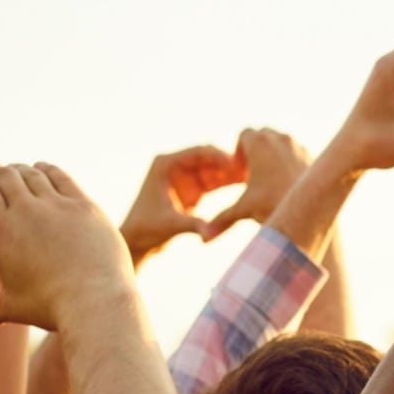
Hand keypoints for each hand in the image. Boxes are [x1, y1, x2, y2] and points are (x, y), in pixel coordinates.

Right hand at [0, 164, 135, 335]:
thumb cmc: (50, 307)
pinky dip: (48, 172)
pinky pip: (61, 176)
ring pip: (32, 173)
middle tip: (1, 188)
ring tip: (21, 181)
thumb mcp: (12, 308)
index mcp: (0, 230)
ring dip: (24, 174)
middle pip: (4, 175)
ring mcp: (58, 205)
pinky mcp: (85, 205)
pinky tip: (45, 173)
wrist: (96, 303)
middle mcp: (26, 211)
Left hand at [121, 145, 244, 258]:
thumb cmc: (146, 229)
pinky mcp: (194, 189)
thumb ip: (193, 224)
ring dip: (232, 173)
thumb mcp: (171, 225)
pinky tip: (247, 186)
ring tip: (254, 177)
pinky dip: (229, 183)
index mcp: (165, 164)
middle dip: (229, 163)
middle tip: (250, 170)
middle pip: (209, 157)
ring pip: (215, 169)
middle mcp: (176, 166)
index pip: (197, 152)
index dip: (218, 156)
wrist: (139, 241)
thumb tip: (210, 233)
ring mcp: (186, 177)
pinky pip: (216, 182)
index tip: (236, 164)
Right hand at [204, 129, 309, 237]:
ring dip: (273, 153)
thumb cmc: (274, 206)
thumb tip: (204, 240)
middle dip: (256, 150)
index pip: (244, 134)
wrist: (311, 210)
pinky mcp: (310, 153)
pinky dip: (289, 159)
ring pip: (280, 140)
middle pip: (262, 134)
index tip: (241, 171)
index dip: (239, 151)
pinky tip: (287, 182)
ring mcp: (297, 143)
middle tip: (254, 174)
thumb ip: (222, 219)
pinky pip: (295, 149)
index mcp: (259, 143)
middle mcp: (279, 137)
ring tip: (270, 179)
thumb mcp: (244, 209)